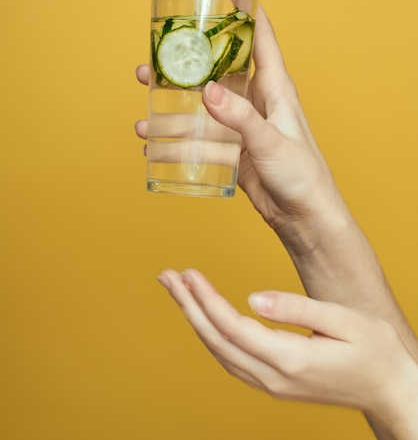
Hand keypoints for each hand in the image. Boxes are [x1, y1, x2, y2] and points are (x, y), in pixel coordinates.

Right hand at [136, 0, 349, 249]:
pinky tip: (154, 147)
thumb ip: (240, 117)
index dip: (244, 3)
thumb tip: (206, 91)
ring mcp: (242, 124)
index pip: (259, 34)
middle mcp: (256, 100)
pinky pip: (200, 139)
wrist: (305, 217)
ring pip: (200, 108)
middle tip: (151, 58)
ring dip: (171, 110)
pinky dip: (177, 142)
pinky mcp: (233, 149)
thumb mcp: (271, 142)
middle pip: (216, 69)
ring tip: (142, 114)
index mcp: (275, 88)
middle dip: (184, 62)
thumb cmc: (302, 175)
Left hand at [157, 269, 417, 438]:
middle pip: (216, 340)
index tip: (187, 273)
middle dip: (188, 306)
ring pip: (220, 352)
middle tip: (166, 277)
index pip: (233, 326)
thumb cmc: (373, 351)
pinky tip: (204, 317)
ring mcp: (272, 385)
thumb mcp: (342, 321)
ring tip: (178, 290)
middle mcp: (274, 377)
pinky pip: (232, 360)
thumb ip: (296, 309)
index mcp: (290, 359)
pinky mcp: (275, 384)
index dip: (206, 299)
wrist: (391, 389)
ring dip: (195, 319)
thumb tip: (253, 297)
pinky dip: (211, 335)